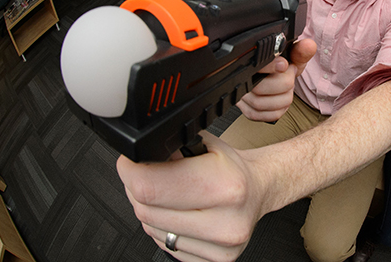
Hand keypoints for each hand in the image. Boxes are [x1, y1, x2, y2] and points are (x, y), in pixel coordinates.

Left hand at [117, 132, 265, 261]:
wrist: (260, 190)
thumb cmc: (233, 168)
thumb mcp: (207, 144)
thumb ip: (172, 148)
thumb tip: (139, 154)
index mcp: (226, 185)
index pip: (150, 186)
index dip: (131, 171)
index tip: (130, 163)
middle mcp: (226, 220)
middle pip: (146, 210)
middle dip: (139, 188)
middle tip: (150, 173)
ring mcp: (220, 247)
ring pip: (151, 229)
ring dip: (151, 209)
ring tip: (171, 194)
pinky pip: (164, 245)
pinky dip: (164, 228)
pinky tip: (180, 213)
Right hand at [236, 38, 316, 121]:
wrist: (279, 77)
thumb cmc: (284, 66)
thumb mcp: (293, 55)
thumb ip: (300, 51)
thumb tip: (309, 46)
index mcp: (249, 60)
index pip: (253, 65)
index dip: (271, 66)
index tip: (285, 65)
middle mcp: (241, 78)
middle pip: (258, 88)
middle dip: (283, 84)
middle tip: (289, 76)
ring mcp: (241, 96)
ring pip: (260, 104)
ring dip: (282, 98)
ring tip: (287, 88)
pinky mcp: (247, 110)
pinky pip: (262, 116)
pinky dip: (278, 110)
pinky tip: (282, 101)